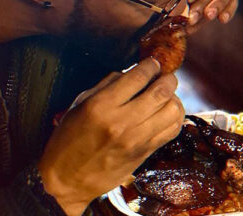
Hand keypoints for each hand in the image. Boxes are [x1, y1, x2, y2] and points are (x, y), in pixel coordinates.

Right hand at [37, 58, 184, 215]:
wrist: (68, 180)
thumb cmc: (69, 139)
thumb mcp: (80, 105)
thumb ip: (106, 86)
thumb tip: (131, 73)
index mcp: (101, 106)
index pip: (138, 77)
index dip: (150, 65)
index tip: (153, 63)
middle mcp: (122, 122)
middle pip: (161, 92)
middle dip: (168, 78)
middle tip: (166, 75)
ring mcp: (136, 140)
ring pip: (172, 111)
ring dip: (174, 98)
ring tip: (167, 96)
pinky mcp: (145, 153)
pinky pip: (172, 131)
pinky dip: (174, 118)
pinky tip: (166, 113)